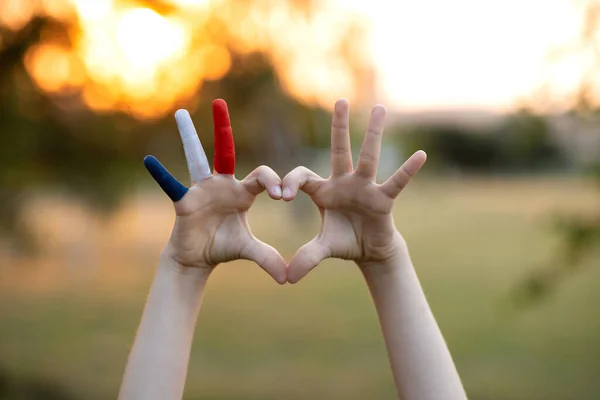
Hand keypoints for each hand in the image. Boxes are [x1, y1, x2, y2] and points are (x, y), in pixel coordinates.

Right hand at [144, 100, 286, 283]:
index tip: (282, 196)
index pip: (261, 176)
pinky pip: (172, 186)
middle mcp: (222, 184)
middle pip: (224, 151)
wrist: (199, 258)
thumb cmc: (224, 247)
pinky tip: (149, 161)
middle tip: (220, 103)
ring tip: (180, 113)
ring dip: (189, 136)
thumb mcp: (248, 250)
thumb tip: (287, 278)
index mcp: (242, 192)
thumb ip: (267, 258)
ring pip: (195, 158)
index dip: (274, 182)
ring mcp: (201, 189)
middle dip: (223, 128)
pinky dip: (162, 176)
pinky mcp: (185, 200)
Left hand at [282, 99, 426, 282]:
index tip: (283, 196)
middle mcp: (344, 183)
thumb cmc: (344, 242)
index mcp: (324, 191)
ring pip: (369, 157)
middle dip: (338, 127)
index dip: (291, 182)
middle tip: (339, 100)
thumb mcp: (322, 249)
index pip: (303, 176)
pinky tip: (420, 155)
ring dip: (374, 134)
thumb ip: (306, 257)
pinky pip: (396, 183)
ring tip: (380, 108)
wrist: (368, 252)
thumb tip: (288, 278)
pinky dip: (407, 171)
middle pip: (339, 150)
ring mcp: (365, 188)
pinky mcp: (383, 200)